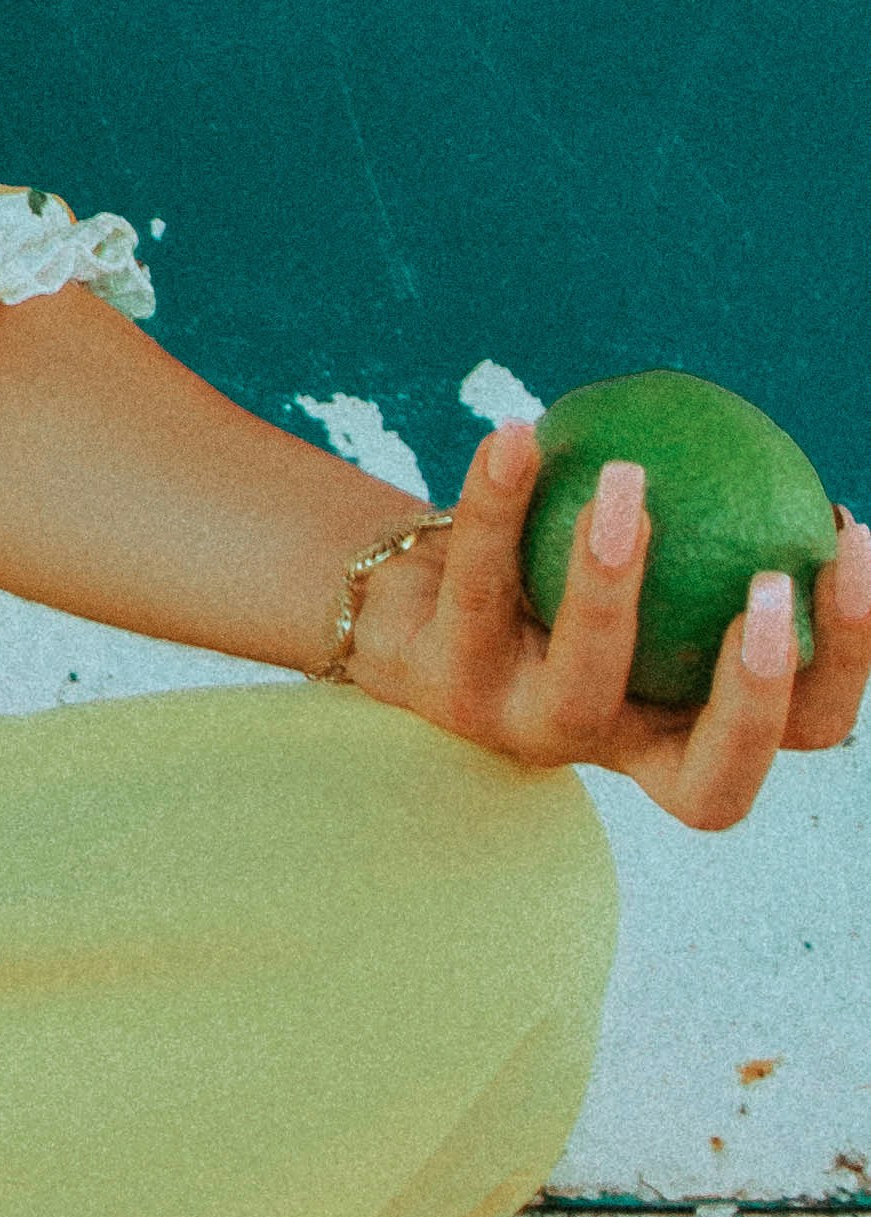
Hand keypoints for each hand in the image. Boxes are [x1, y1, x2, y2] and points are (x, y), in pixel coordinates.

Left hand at [352, 420, 870, 826]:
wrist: (392, 590)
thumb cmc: (544, 560)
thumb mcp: (636, 551)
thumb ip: (705, 527)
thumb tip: (797, 462)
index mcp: (681, 725)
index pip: (798, 734)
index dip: (843, 663)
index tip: (846, 542)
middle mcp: (611, 748)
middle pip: (710, 784)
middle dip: (757, 696)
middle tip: (776, 582)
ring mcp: (521, 729)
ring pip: (584, 682)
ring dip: (614, 577)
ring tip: (631, 476)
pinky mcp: (436, 685)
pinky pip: (477, 583)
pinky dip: (497, 502)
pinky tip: (517, 432)